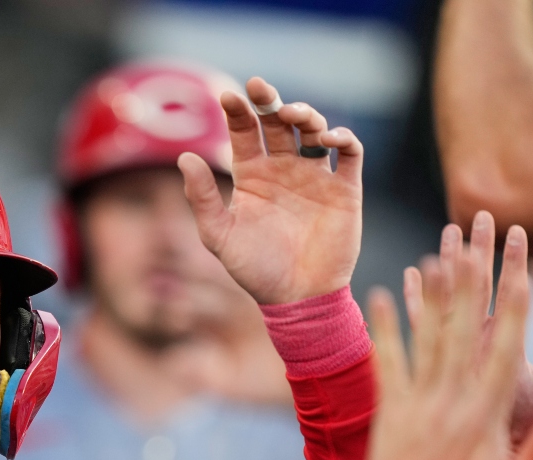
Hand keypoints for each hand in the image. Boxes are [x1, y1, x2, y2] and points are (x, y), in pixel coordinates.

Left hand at [179, 77, 362, 304]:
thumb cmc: (254, 271)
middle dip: (270, 101)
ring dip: (305, 115)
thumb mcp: (219, 234)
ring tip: (293, 114)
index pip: (243, 132)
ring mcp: (315, 176)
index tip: (227, 97)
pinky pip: (350, 153)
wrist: (297, 298)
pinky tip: (327, 139)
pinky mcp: (345, 189)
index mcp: (251, 175)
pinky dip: (343, 138)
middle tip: (259, 87)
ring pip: (313, 130)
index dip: (237, 112)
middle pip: (278, 123)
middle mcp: (283, 169)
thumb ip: (202, 197)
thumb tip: (183, 157)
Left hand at [367, 223, 532, 459]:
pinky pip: (385, 363)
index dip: (514, 303)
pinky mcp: (388, 412)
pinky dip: (384, 328)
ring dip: (430, 294)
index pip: (507, 347)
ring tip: (433, 253)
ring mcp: (417, 404)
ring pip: (426, 338)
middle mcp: (452, 400)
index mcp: (488, 414)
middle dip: (473, 282)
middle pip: (466, 329)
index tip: (517, 266)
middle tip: (473, 239)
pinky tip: (380, 295)